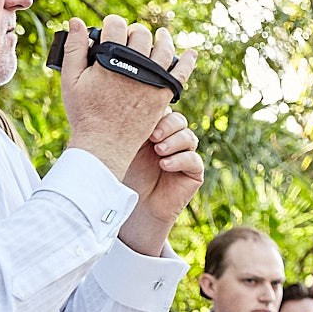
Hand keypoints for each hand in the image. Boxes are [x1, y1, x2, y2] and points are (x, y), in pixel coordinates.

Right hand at [60, 16, 197, 181]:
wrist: (105, 143)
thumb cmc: (84, 112)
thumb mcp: (71, 79)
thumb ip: (73, 48)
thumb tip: (76, 20)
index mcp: (111, 58)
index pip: (116, 25)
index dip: (112, 24)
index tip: (109, 30)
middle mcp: (135, 66)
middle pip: (141, 34)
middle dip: (134, 32)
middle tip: (129, 38)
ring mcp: (152, 81)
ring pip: (163, 49)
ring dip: (162, 39)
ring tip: (160, 35)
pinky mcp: (164, 95)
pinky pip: (181, 74)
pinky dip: (187, 62)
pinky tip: (192, 52)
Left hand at [116, 107, 202, 255]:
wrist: (131, 208)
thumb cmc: (120, 176)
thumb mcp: (118, 148)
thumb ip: (122, 127)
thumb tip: (118, 103)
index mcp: (152, 130)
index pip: (163, 110)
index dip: (157, 111)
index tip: (141, 119)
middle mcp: (169, 141)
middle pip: (179, 120)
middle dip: (168, 124)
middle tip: (152, 137)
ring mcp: (182, 156)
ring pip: (189, 137)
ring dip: (175, 141)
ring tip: (158, 152)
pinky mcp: (192, 173)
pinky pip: (194, 159)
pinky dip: (181, 159)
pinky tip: (164, 165)